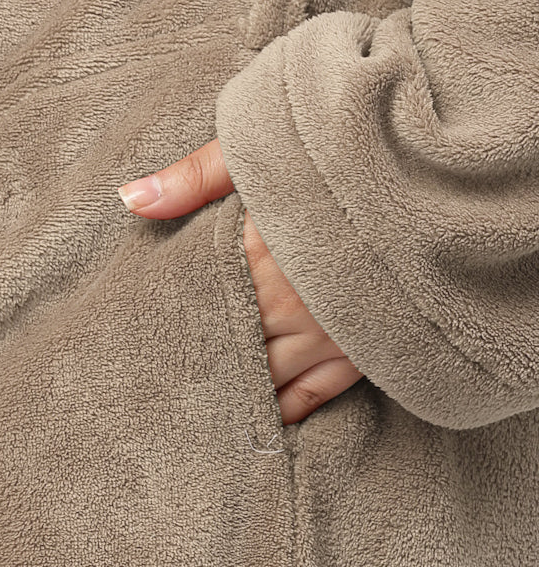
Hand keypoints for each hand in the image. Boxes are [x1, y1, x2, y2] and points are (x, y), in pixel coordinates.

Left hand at [116, 137, 362, 424]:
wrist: (438, 176)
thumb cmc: (342, 154)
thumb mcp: (264, 147)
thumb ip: (196, 176)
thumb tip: (129, 200)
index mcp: (258, 252)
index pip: (198, 305)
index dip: (168, 325)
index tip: (138, 342)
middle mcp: (291, 302)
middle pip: (228, 347)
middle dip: (195, 365)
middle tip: (153, 393)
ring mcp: (330, 332)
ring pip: (266, 378)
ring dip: (233, 392)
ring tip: (195, 416)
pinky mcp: (365, 349)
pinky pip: (315, 395)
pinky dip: (284, 410)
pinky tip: (260, 419)